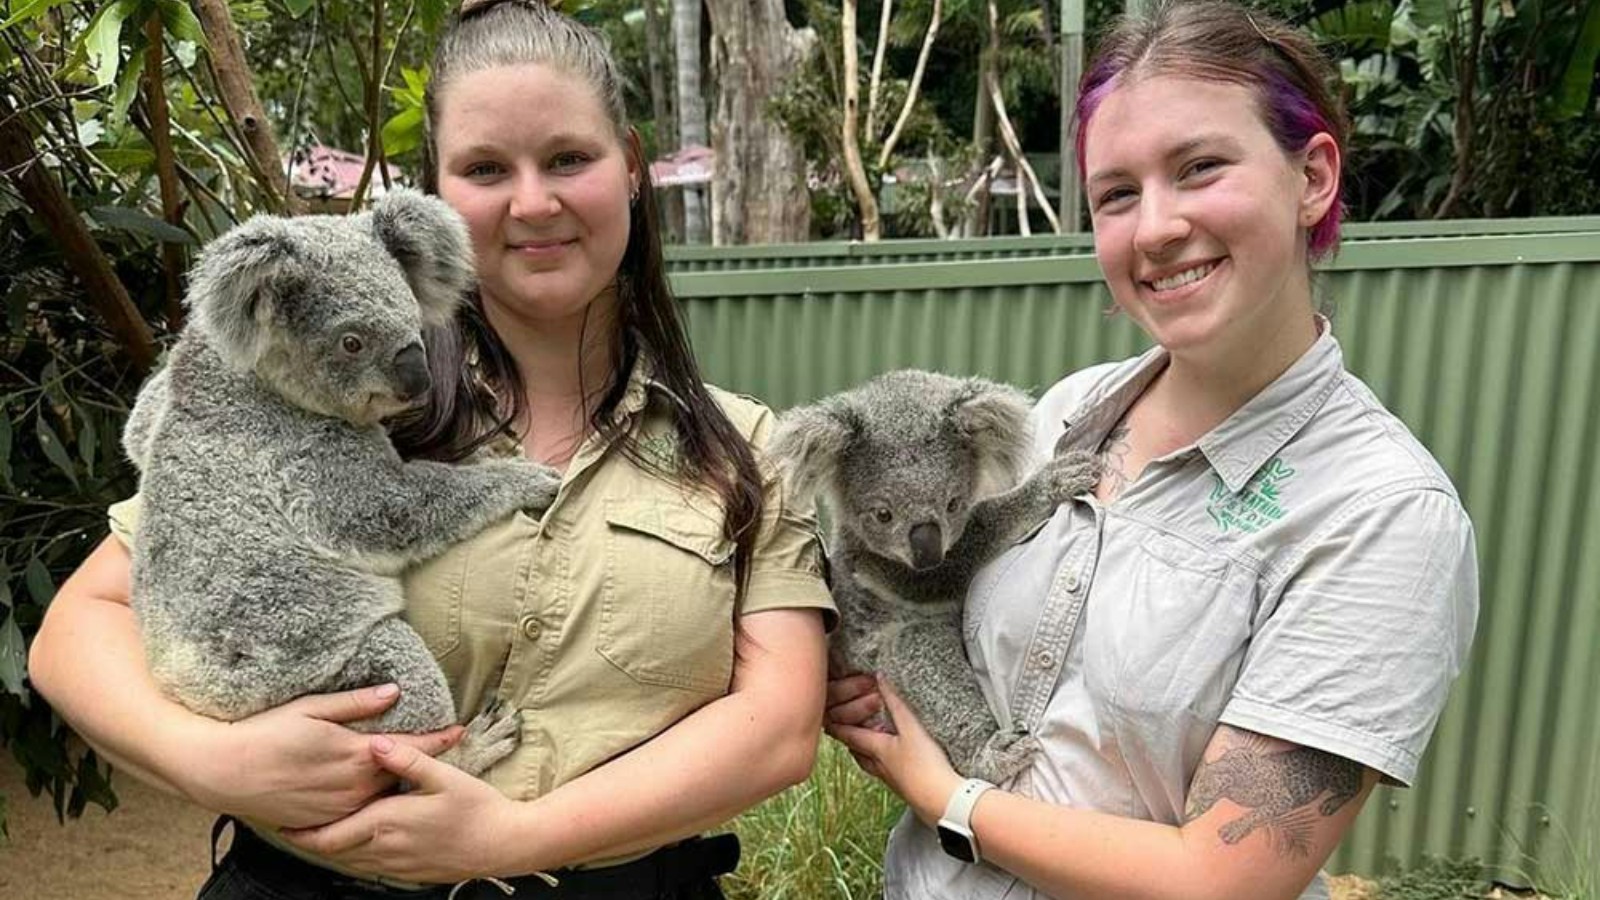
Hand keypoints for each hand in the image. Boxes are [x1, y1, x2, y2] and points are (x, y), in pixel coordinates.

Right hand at [180, 684, 464, 829]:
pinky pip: (360, 810)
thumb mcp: (311, 709)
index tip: (460, 730)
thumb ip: (355, 704)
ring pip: (382, 793)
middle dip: (420, 761)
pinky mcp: (326, 820)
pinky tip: (377, 790)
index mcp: (354, 754)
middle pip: (400, 773)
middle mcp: (353, 785)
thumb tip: (393, 692)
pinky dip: (373, 799)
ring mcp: (340, 806)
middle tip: (439, 746)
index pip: (408, 747)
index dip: (437, 740)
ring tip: (413, 770)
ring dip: (398, 781)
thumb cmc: (265, 733)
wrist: (224, 773)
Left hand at [280, 736, 523, 882]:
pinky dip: (353, 857)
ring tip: (313, 835)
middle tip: (288, 829)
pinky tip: (354, 845)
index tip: (281, 823)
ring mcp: (397, 864)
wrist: (503, 844)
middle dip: (309, 841)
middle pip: (333, 851)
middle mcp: (386, 848)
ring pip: (349, 862)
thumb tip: (377, 742)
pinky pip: (369, 867)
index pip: (330, 834)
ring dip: (330, 849)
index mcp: (387, 822)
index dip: (301, 832)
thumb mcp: (445, 777)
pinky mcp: (409, 872)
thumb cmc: (477, 808)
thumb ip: (407, 759)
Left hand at [825, 675, 962, 826]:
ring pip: (870, 763)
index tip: (825, 721)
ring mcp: (892, 779)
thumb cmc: (926, 765)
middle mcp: (879, 766)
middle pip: (857, 752)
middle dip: (849, 740)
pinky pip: (885, 772)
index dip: (838, 727)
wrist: (943, 801)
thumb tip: (880, 679)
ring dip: (865, 752)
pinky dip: (881, 762)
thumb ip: (897, 703)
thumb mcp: (912, 728)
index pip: (851, 736)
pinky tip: (892, 761)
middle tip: (843, 731)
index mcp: (877, 750)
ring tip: (865, 744)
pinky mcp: (905, 787)